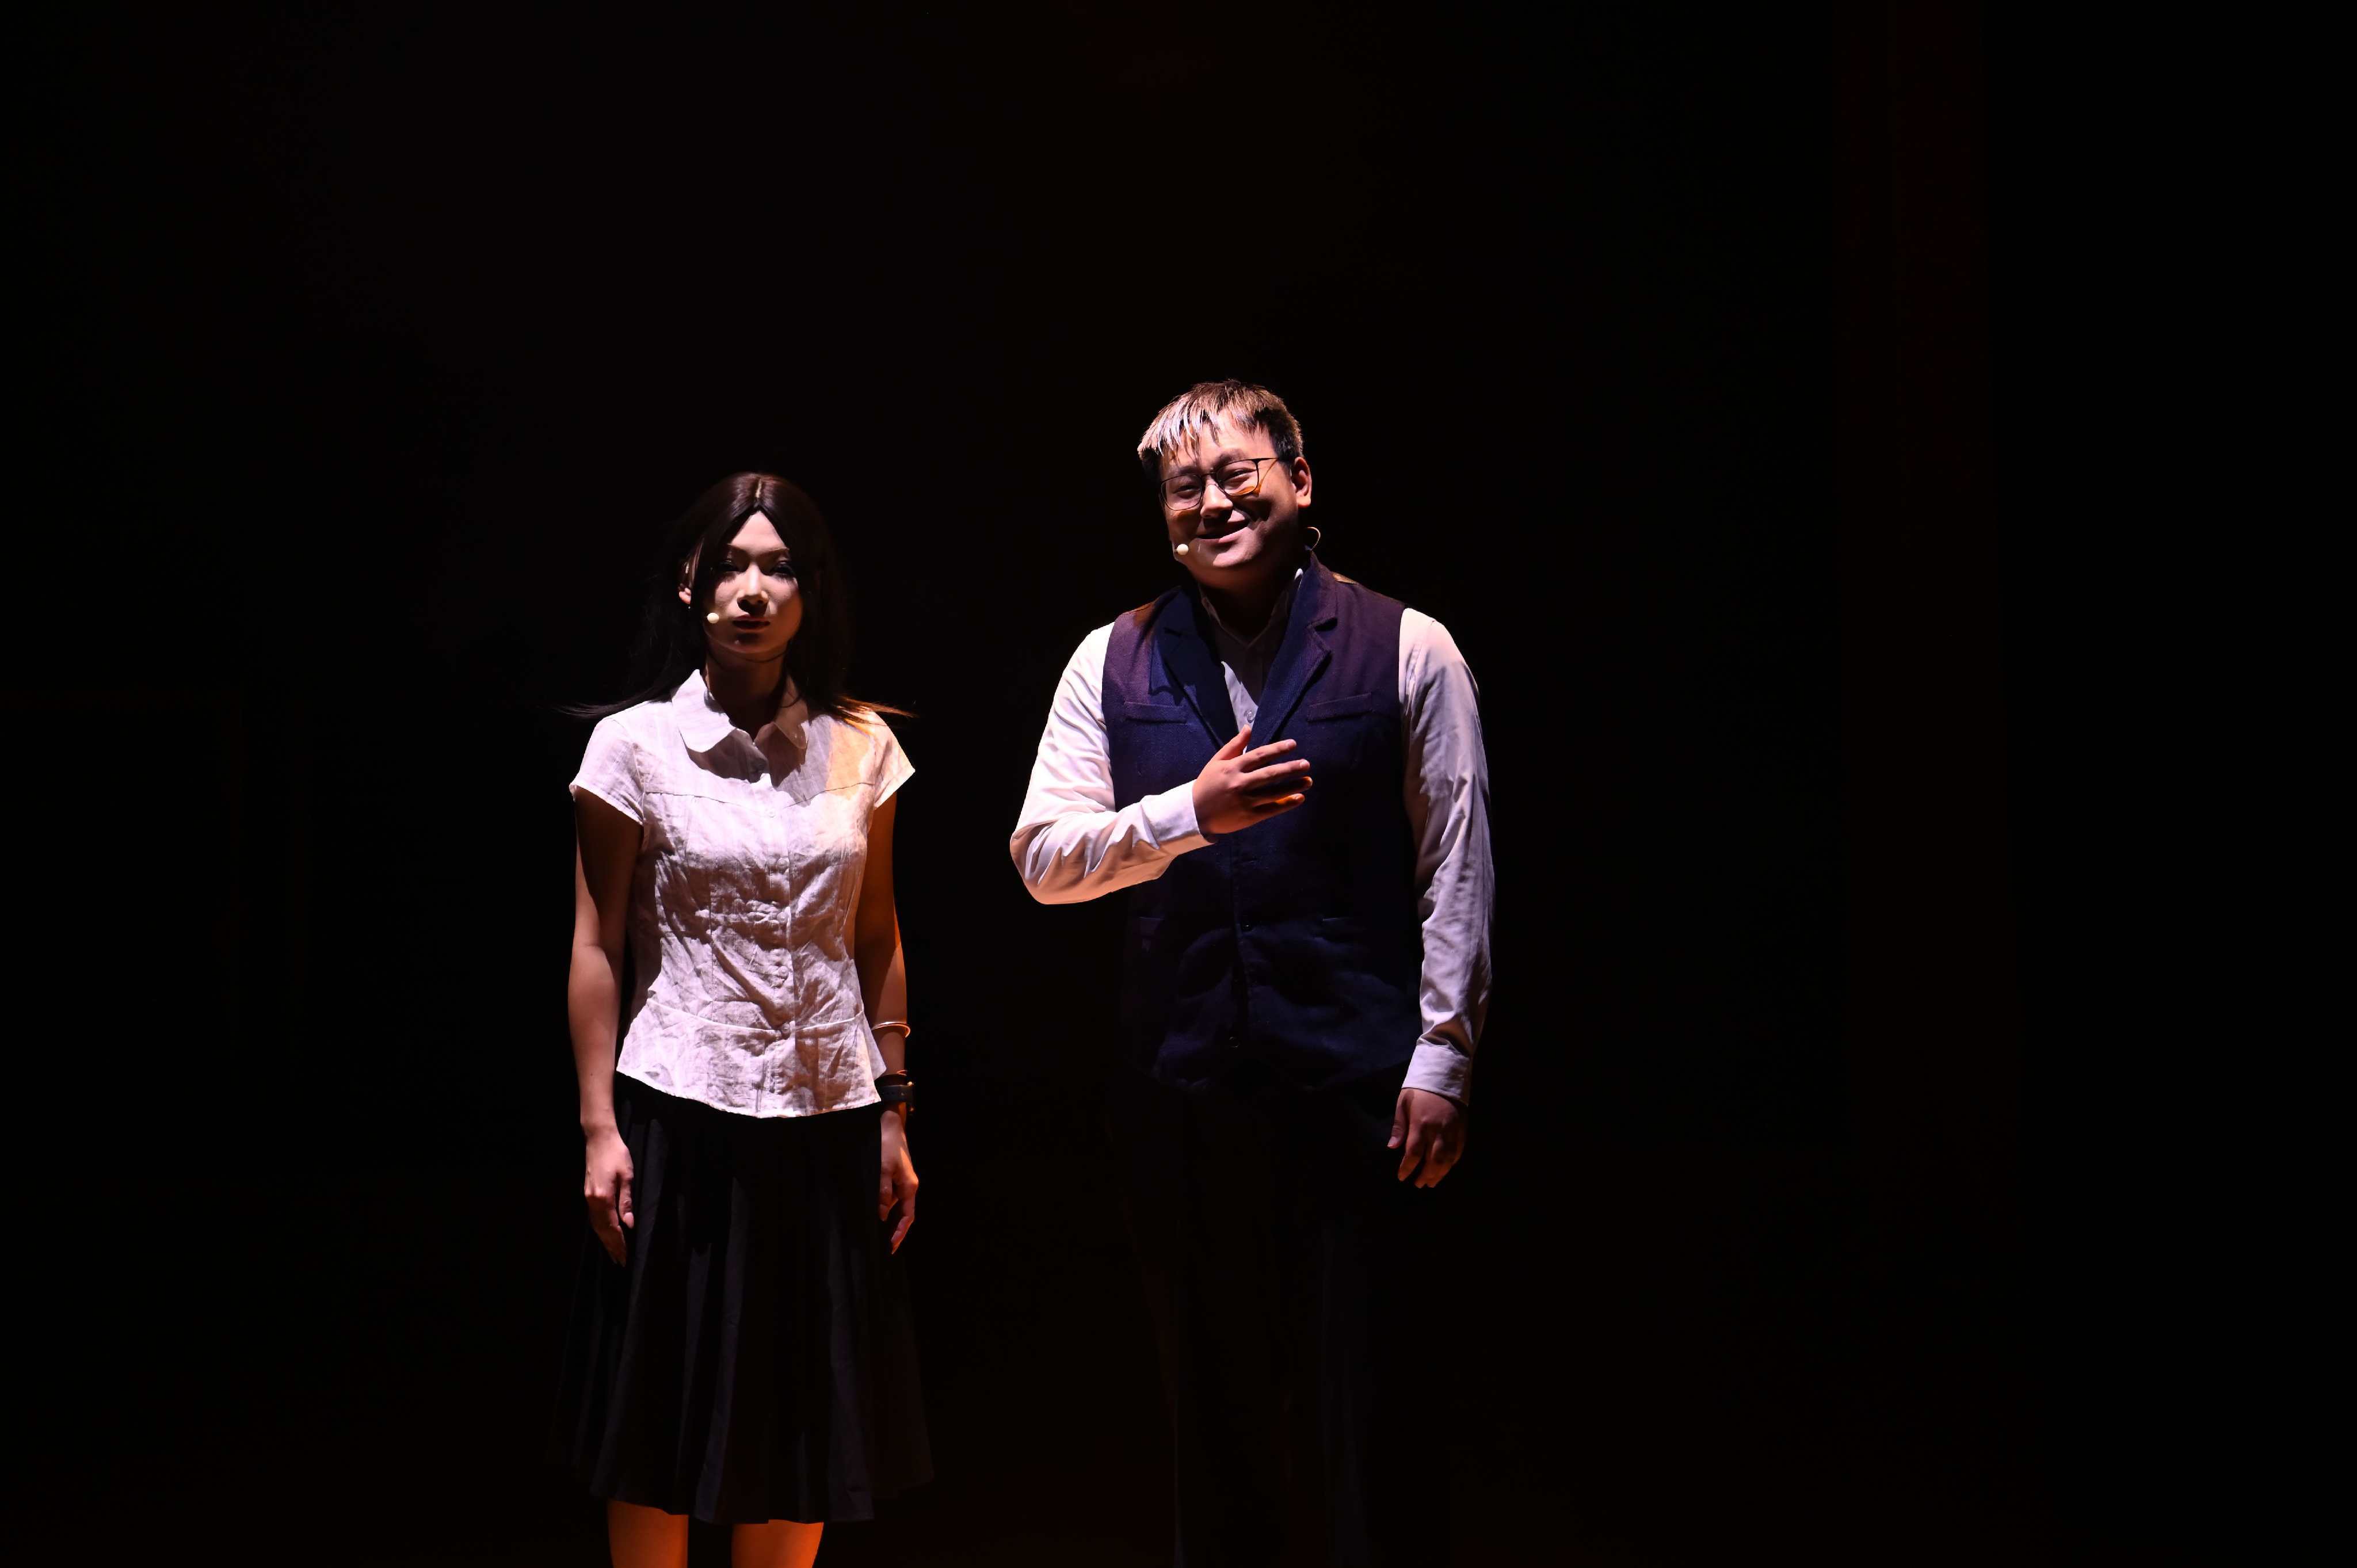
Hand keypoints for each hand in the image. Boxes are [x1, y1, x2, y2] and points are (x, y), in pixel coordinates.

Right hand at [583, 1125, 634, 1264]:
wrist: (598, 1139)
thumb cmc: (616, 1154)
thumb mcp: (626, 1177)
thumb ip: (626, 1202)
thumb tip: (628, 1225)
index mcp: (603, 1198)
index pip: (612, 1227)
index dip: (619, 1243)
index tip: (625, 1257)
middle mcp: (592, 1201)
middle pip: (602, 1230)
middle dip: (612, 1247)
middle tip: (620, 1262)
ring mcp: (588, 1198)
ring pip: (596, 1226)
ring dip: (605, 1241)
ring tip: (613, 1254)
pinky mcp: (587, 1194)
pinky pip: (593, 1218)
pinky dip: (600, 1230)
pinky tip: (605, 1235)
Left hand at [879, 1110, 917, 1252]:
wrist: (889, 1125)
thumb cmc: (886, 1146)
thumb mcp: (882, 1169)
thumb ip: (882, 1193)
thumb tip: (882, 1216)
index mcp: (909, 1187)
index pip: (907, 1217)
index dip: (899, 1233)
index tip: (890, 1247)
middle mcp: (907, 1187)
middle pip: (904, 1215)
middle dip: (894, 1232)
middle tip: (883, 1248)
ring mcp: (901, 1183)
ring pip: (897, 1208)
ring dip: (889, 1222)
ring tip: (877, 1237)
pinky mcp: (894, 1178)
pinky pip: (891, 1199)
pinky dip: (885, 1210)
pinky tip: (875, 1216)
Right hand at [1192, 725, 1312, 835]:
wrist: (1194, 814)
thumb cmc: (1207, 784)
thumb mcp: (1216, 762)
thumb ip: (1234, 745)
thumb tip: (1248, 728)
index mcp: (1232, 767)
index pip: (1260, 755)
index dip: (1278, 749)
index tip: (1293, 745)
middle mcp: (1240, 783)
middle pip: (1271, 774)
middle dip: (1291, 768)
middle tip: (1306, 764)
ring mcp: (1245, 801)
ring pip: (1274, 792)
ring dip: (1294, 786)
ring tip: (1309, 781)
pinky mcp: (1248, 817)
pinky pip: (1271, 810)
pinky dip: (1286, 804)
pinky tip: (1299, 798)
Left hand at [1389, 1087, 1465, 1186]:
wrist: (1444, 1075)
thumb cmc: (1419, 1090)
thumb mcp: (1403, 1103)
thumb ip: (1399, 1126)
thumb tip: (1392, 1147)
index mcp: (1420, 1124)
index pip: (1413, 1153)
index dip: (1407, 1168)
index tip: (1402, 1177)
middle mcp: (1438, 1130)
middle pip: (1433, 1160)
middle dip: (1425, 1175)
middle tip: (1418, 1184)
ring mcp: (1452, 1131)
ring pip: (1448, 1159)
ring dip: (1439, 1174)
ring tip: (1431, 1182)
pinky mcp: (1462, 1129)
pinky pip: (1458, 1151)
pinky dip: (1452, 1163)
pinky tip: (1445, 1169)